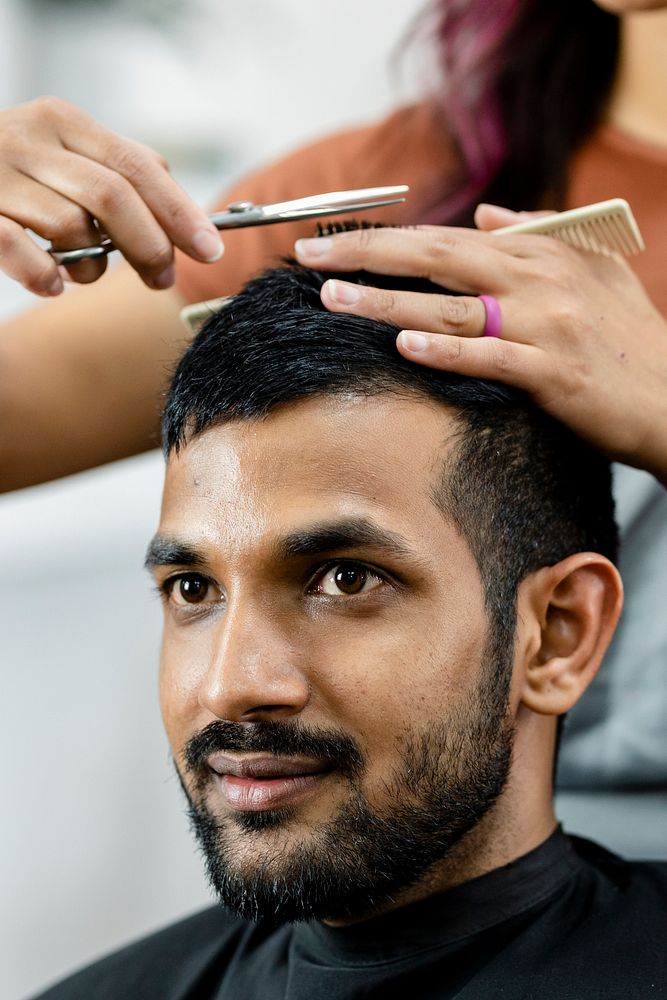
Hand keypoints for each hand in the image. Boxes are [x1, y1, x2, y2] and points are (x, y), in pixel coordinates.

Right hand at [0, 97, 222, 295]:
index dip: (180, 212)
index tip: (210, 249)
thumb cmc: (14, 176)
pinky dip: (46, 275)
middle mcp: (27, 139)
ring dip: (91, 264)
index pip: (137, 166)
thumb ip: (118, 170)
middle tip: (160, 278)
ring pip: (71, 227)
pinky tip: (54, 284)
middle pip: (113, 197)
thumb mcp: (65, 157)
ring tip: (82, 271)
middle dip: (149, 245)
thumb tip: (183, 203)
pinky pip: (20, 250)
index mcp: (62, 123)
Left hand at [294, 212, 666, 483]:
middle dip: (368, 255)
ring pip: (452, 309)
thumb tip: (481, 218)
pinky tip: (404, 345)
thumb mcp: (591, 268)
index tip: (332, 242)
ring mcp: (547, 327)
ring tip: (334, 300)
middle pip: (437, 259)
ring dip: (387, 303)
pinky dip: (447, 351)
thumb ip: (536, 235)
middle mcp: (539, 282)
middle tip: (311, 258)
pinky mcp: (555, 374)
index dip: (385, 238)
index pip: (445, 238)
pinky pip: (492, 358)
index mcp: (540, 254)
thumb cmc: (628, 333)